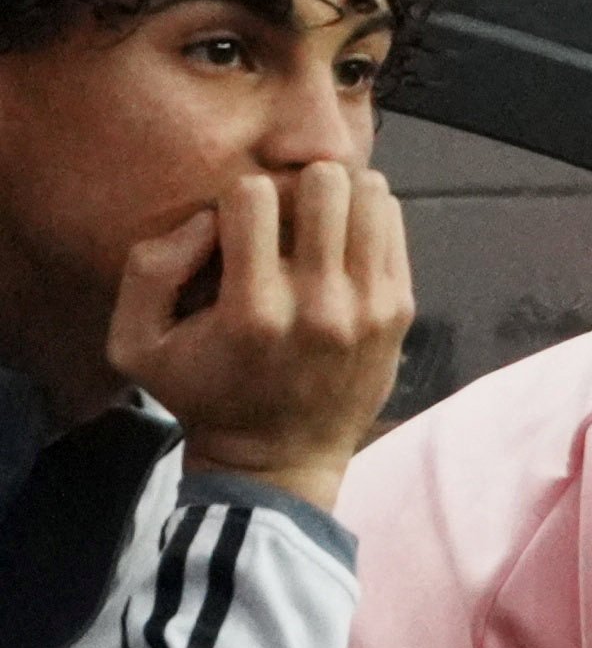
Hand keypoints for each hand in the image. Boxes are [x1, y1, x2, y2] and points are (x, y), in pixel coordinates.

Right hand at [108, 162, 410, 514]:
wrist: (279, 463)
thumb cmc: (205, 396)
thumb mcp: (138, 346)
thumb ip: (149, 269)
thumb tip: (208, 217)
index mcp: (252, 311)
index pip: (254, 195)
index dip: (240, 199)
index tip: (241, 228)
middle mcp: (318, 307)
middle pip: (324, 184)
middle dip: (298, 187)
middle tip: (288, 215)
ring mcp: (367, 310)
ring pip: (369, 197)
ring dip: (340, 197)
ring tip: (320, 222)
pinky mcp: (398, 314)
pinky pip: (392, 227)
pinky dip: (369, 220)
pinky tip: (345, 241)